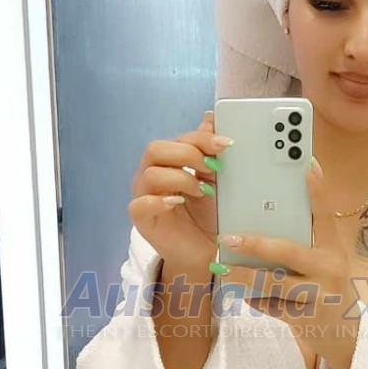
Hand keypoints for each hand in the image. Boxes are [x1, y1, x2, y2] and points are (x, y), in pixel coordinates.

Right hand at [129, 111, 232, 276]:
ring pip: (150, 174)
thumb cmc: (208, 216)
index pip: (178, 140)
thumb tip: (210, 117)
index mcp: (168, 163)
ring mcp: (144, 197)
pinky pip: (140, 204)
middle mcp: (152, 175)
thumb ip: (210, 152)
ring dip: (180, 178)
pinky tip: (177, 203)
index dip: (201, 139)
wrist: (206, 251)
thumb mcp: (216, 181)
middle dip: (187, 154)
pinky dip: (159, 201)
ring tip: (201, 191)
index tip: (227, 144)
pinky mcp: (142, 219)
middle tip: (212, 168)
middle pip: (156, 149)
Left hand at [210, 160, 360, 368]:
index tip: (306, 165)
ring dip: (244, 276)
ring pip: (274, 283)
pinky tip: (245, 296)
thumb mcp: (326, 263)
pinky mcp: (305, 319)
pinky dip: (255, 301)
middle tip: (227, 238)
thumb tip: (273, 215)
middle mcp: (330, 270)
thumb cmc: (328, 290)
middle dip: (254, 244)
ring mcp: (319, 296)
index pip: (326, 216)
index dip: (317, 191)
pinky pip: (271, 307)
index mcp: (334, 250)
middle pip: (288, 252)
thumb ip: (307, 242)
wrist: (345, 337)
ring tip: (223, 269)